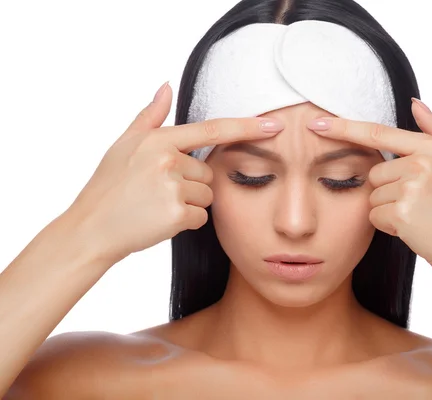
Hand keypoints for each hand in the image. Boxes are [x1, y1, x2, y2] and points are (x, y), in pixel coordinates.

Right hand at [67, 82, 282, 264]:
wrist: (92, 228)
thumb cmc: (109, 186)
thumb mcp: (124, 144)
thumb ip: (150, 116)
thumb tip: (166, 86)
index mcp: (158, 140)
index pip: (213, 130)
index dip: (246, 127)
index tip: (274, 124)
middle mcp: (168, 160)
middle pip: (209, 172)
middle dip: (192, 183)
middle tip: (159, 191)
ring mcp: (174, 188)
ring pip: (207, 196)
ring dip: (189, 203)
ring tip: (157, 204)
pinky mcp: (178, 214)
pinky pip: (202, 217)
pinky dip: (186, 222)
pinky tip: (161, 220)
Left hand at [307, 98, 431, 274]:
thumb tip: (414, 102)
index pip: (377, 133)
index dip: (343, 128)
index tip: (316, 124)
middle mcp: (421, 163)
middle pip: (374, 173)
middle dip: (388, 190)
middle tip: (418, 204)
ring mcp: (411, 187)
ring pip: (373, 195)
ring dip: (388, 209)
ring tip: (418, 216)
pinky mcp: (401, 212)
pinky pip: (374, 215)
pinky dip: (388, 225)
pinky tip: (413, 229)